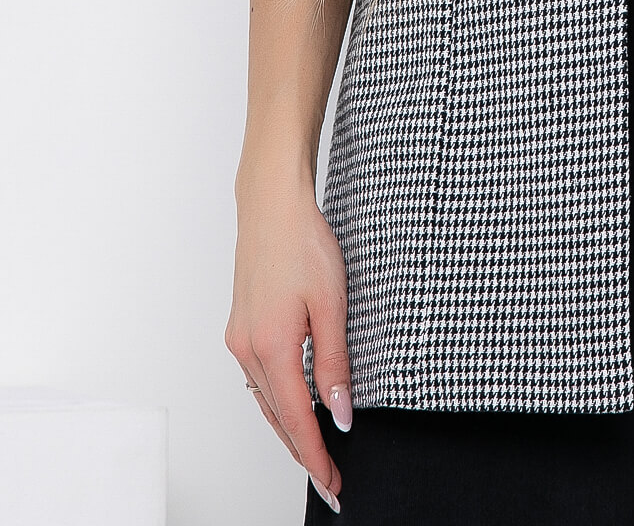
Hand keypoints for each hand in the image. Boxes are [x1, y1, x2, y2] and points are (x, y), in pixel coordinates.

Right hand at [226, 177, 352, 513]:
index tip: (333, 484)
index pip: (295, 421)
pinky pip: (259, 377)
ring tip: (315, 453)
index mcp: (271, 347)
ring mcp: (240, 337)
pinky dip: (276, 401)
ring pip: (265, 400)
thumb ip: (334, 362)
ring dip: (289, 429)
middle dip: (303, 453)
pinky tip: (292, 405)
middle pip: (276, 418)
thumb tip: (338, 413)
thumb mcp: (332, 303)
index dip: (315, 458)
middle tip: (330, 480)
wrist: (272, 205)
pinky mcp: (241, 325)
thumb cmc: (303, 243)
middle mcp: (247, 349)